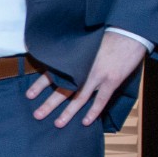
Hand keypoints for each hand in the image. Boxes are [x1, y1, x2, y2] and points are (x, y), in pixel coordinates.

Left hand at [26, 31, 146, 127]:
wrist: (128, 32)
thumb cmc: (107, 34)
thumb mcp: (85, 42)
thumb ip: (74, 54)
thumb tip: (61, 61)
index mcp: (75, 59)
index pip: (53, 72)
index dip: (40, 85)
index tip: (29, 95)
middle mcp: (83, 69)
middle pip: (63, 89)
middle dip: (49, 104)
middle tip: (37, 115)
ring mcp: (98, 76)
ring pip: (79, 98)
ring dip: (68, 112)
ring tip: (58, 124)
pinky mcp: (112, 80)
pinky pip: (101, 100)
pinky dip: (93, 112)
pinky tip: (85, 122)